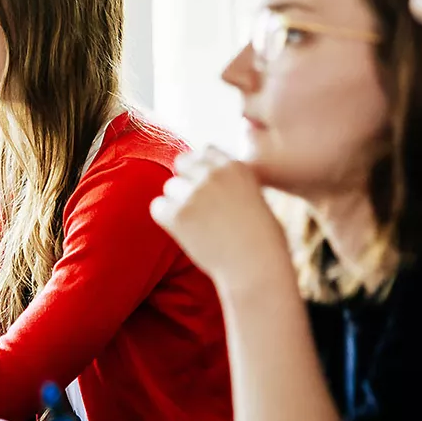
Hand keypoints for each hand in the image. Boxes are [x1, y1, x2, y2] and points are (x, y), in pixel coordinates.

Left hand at [150, 146, 292, 294]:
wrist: (256, 268)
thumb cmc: (263, 242)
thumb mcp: (257, 199)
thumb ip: (235, 184)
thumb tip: (211, 182)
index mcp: (236, 167)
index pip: (206, 151)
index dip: (202, 169)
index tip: (204, 185)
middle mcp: (214, 174)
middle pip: (183, 162)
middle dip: (185, 180)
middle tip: (192, 204)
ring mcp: (195, 193)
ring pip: (170, 186)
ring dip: (177, 202)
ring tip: (195, 225)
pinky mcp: (179, 214)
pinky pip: (158, 207)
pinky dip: (166, 219)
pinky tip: (182, 232)